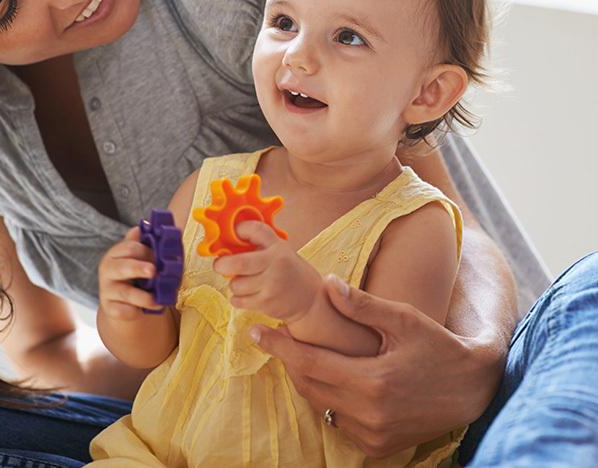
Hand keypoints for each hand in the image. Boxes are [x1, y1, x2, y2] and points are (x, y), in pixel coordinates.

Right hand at [98, 227, 162, 319]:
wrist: (123, 300)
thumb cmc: (135, 273)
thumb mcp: (140, 257)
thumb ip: (146, 243)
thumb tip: (152, 224)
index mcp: (116, 253)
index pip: (129, 247)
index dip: (147, 251)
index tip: (161, 256)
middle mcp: (108, 270)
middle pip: (122, 267)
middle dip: (139, 268)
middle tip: (153, 271)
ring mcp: (107, 290)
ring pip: (125, 293)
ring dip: (144, 297)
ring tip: (157, 300)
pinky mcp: (110, 309)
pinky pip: (123, 311)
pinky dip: (136, 312)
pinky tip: (144, 310)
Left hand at [212, 220, 321, 321]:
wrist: (310, 299)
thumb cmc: (289, 271)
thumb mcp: (280, 251)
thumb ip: (259, 243)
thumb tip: (228, 237)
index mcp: (278, 248)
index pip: (255, 230)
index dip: (240, 229)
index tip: (234, 233)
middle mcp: (276, 264)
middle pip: (238, 263)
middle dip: (222, 264)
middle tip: (219, 265)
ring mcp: (271, 285)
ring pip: (236, 284)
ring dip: (234, 283)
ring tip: (244, 282)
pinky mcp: (266, 303)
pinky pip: (238, 300)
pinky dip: (238, 298)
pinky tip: (248, 294)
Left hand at [250, 274, 504, 457]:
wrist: (474, 389)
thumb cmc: (439, 346)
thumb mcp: (404, 319)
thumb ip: (363, 306)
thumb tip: (328, 284)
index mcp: (373, 381)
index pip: (309, 363)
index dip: (279, 346)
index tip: (255, 330)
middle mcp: (370, 415)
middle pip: (308, 385)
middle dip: (287, 360)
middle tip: (271, 337)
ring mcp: (373, 435)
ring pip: (320, 404)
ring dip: (305, 379)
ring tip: (298, 353)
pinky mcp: (378, 446)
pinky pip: (337, 420)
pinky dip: (327, 398)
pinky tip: (329, 377)